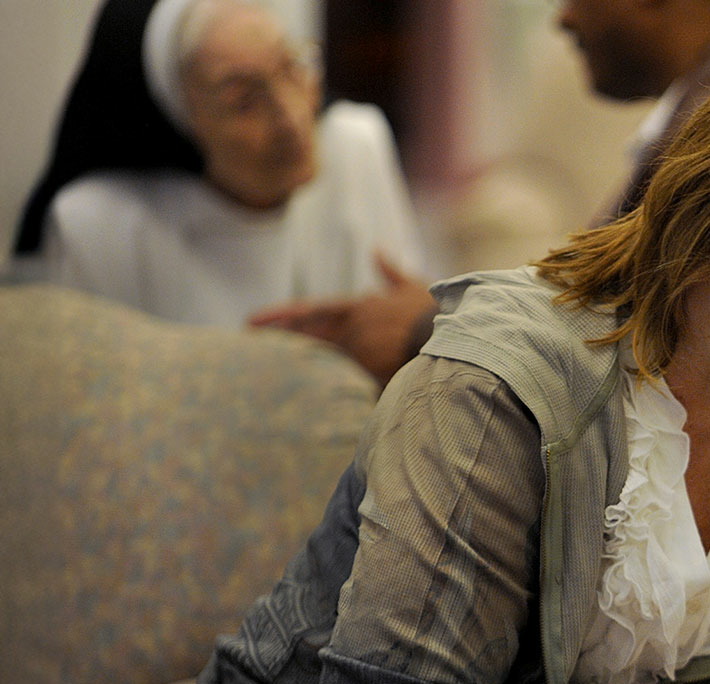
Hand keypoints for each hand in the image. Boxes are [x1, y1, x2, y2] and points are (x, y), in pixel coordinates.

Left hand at [250, 251, 437, 385]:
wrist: (454, 336)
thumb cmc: (434, 310)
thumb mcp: (412, 285)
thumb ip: (390, 271)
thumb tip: (376, 250)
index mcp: (358, 308)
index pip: (310, 311)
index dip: (280, 317)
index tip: (251, 322)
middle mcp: (352, 330)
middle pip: (306, 338)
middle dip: (278, 341)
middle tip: (246, 347)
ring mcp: (359, 354)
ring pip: (322, 362)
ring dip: (299, 366)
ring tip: (270, 373)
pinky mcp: (370, 376)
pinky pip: (343, 383)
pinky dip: (328, 387)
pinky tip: (305, 398)